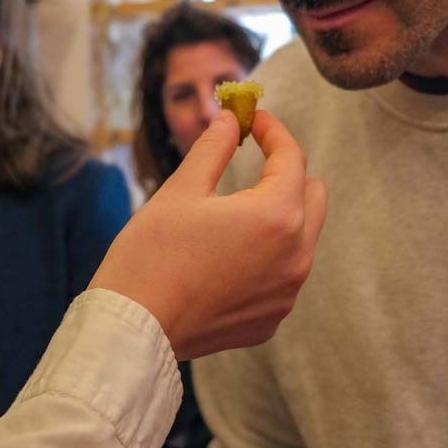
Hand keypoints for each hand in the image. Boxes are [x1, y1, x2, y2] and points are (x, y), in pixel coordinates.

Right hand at [88, 110, 326, 360]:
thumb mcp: (182, 189)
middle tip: (251, 162)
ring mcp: (287, 293)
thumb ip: (215, 148)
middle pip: (313, 195)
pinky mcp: (270, 320)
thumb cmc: (152, 254)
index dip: (272, 131)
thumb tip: (230, 119)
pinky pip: (282, 276)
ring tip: (234, 212)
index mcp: (278, 215)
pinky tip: (227, 257)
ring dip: (279, 216)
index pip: (291, 157)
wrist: (134, 328)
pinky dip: (265, 258)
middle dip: (287, 173)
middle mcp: (296, 256)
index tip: (252, 119)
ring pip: (301, 238)